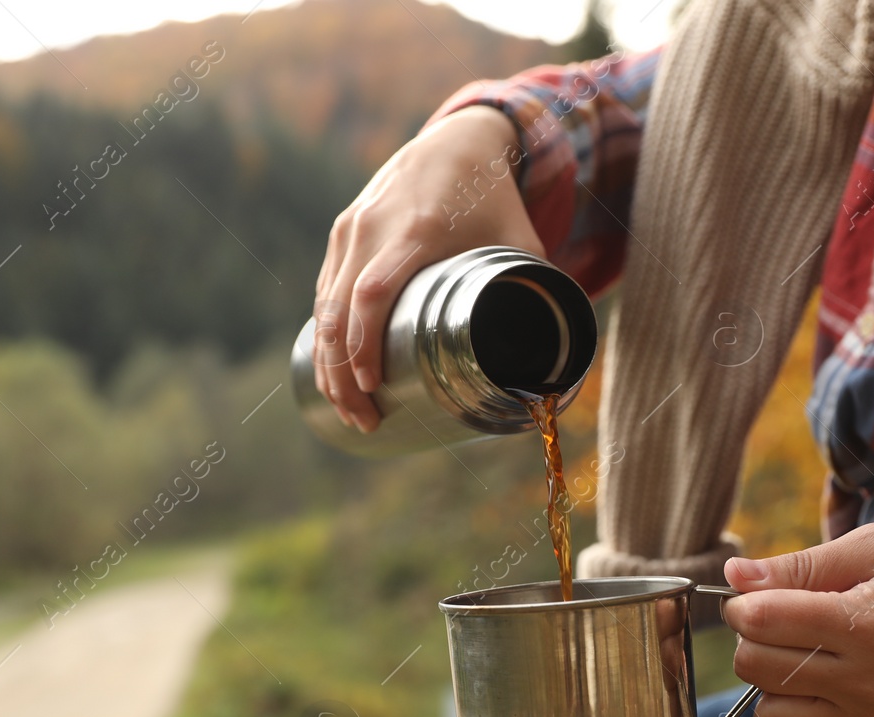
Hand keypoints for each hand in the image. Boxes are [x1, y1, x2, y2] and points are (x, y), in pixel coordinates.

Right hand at [313, 105, 545, 432]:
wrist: (456, 140)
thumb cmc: (493, 199)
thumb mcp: (520, 242)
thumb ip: (535, 293)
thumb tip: (549, 358)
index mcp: (418, 231)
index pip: (373, 294)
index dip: (365, 345)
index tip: (372, 388)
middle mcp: (375, 227)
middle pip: (339, 311)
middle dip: (343, 374)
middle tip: (362, 420)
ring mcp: (352, 228)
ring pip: (324, 306)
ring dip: (328, 362)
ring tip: (346, 408)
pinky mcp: (342, 232)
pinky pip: (324, 291)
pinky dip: (324, 335)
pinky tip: (331, 369)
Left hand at [721, 524, 873, 716]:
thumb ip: (800, 565)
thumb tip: (734, 576)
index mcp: (868, 624)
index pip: (764, 621)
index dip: (742, 601)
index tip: (754, 587)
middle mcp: (866, 677)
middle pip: (755, 664)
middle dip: (749, 633)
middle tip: (777, 608)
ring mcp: (867, 709)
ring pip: (766, 702)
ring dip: (762, 668)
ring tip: (795, 640)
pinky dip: (782, 697)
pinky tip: (808, 666)